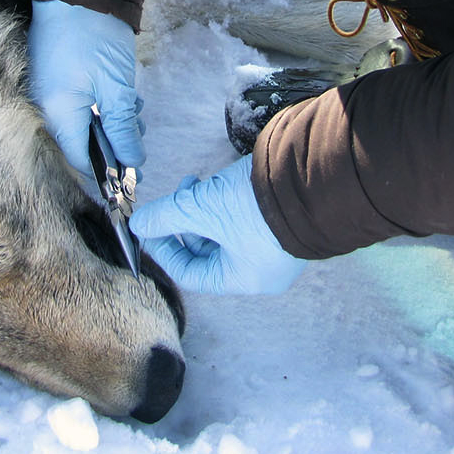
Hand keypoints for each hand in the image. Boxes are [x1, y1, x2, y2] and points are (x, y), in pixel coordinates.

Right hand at [28, 0, 144, 175]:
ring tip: (135, 108)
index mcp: (58, 113)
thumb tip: (132, 161)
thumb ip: (123, 128)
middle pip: (82, 143)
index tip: (135, 174)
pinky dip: (99, 104)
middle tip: (140, 131)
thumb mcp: (116, 85)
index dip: (110, 172)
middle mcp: (45, 108)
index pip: (82, 161)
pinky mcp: (52, 78)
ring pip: (82, 123)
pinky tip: (119, 93)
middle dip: (115, 142)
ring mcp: (46, 91)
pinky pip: (75, 104)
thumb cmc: (93, 33)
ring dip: (111, 121)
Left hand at [130, 155, 305, 294]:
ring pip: (224, 230)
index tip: (150, 228)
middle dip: (186, 221)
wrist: (315, 174)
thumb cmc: (260, 205)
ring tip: (197, 182)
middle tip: (178, 194)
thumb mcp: (203, 209)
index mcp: (244, 279)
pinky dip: (224, 202)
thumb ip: (166, 216)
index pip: (192, 275)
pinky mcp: (281, 218)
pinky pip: (243, 217)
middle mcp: (262, 267)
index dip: (165, 251)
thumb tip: (138, 225)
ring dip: (204, 207)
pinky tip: (219, 182)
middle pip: (207, 250)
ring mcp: (274, 242)